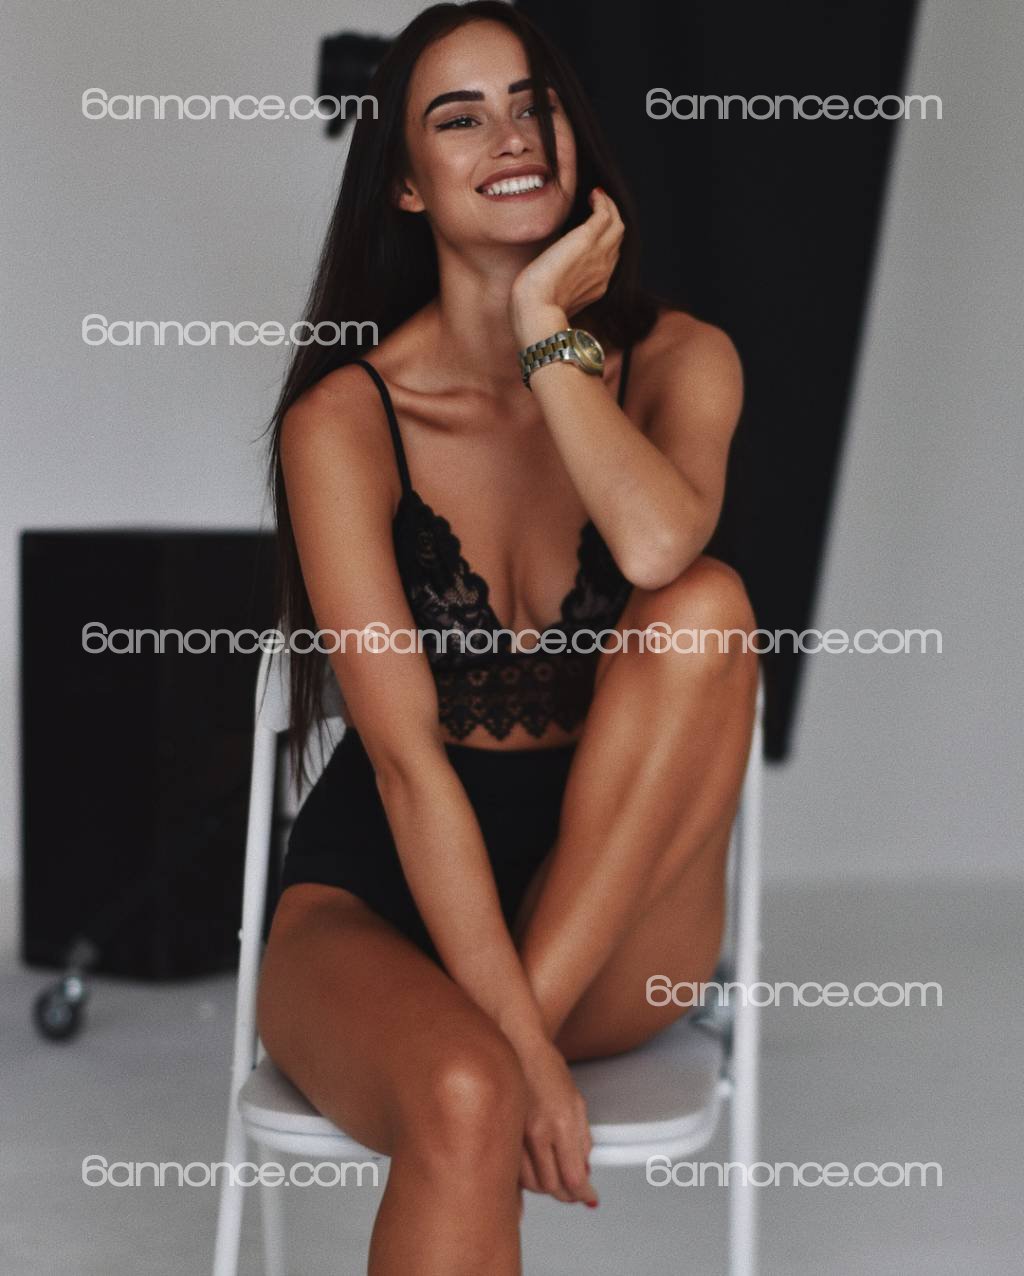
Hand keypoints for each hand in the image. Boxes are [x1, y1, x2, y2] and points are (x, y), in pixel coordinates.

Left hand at [510, 188, 624, 346]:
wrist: (536, 307)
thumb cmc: (536, 305)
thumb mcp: (555, 296)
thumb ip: (561, 284)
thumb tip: (551, 272)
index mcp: (597, 286)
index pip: (609, 258)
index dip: (605, 240)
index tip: (595, 228)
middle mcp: (604, 270)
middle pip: (617, 240)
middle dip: (611, 220)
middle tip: (599, 205)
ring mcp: (599, 255)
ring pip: (617, 224)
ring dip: (609, 207)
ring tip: (598, 196)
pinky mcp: (588, 239)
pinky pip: (606, 214)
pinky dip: (602, 201)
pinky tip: (593, 194)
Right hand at [516, 1037, 597, 1206]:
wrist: (516, 1044)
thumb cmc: (547, 1067)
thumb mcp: (577, 1101)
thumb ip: (582, 1140)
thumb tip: (584, 1172)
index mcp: (561, 1123)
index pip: (573, 1177)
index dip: (583, 1193)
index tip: (589, 1197)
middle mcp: (536, 1132)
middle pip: (551, 1186)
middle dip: (566, 1193)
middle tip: (575, 1190)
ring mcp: (515, 1134)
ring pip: (531, 1183)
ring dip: (546, 1186)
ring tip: (556, 1176)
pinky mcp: (502, 1133)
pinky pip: (515, 1170)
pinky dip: (528, 1176)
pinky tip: (537, 1168)